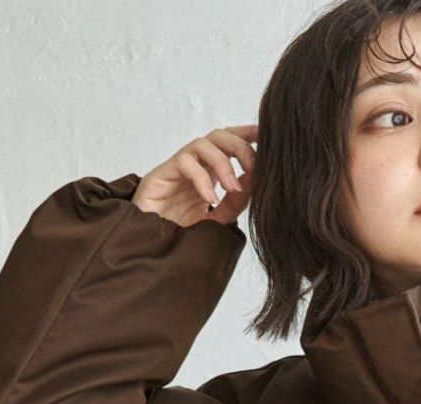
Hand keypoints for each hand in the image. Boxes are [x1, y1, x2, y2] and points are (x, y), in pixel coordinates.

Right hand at [131, 124, 257, 227]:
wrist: (151, 251)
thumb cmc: (180, 235)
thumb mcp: (217, 221)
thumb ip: (235, 202)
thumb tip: (255, 180)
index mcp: (209, 173)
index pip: (230, 144)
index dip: (248, 136)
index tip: (269, 138)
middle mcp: (195, 166)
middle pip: (219, 136)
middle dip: (241, 147)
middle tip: (254, 169)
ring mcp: (177, 168)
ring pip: (203, 143)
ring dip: (224, 162)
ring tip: (232, 188)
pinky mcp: (161, 174)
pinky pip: (184, 162)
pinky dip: (201, 178)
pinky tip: (209, 198)